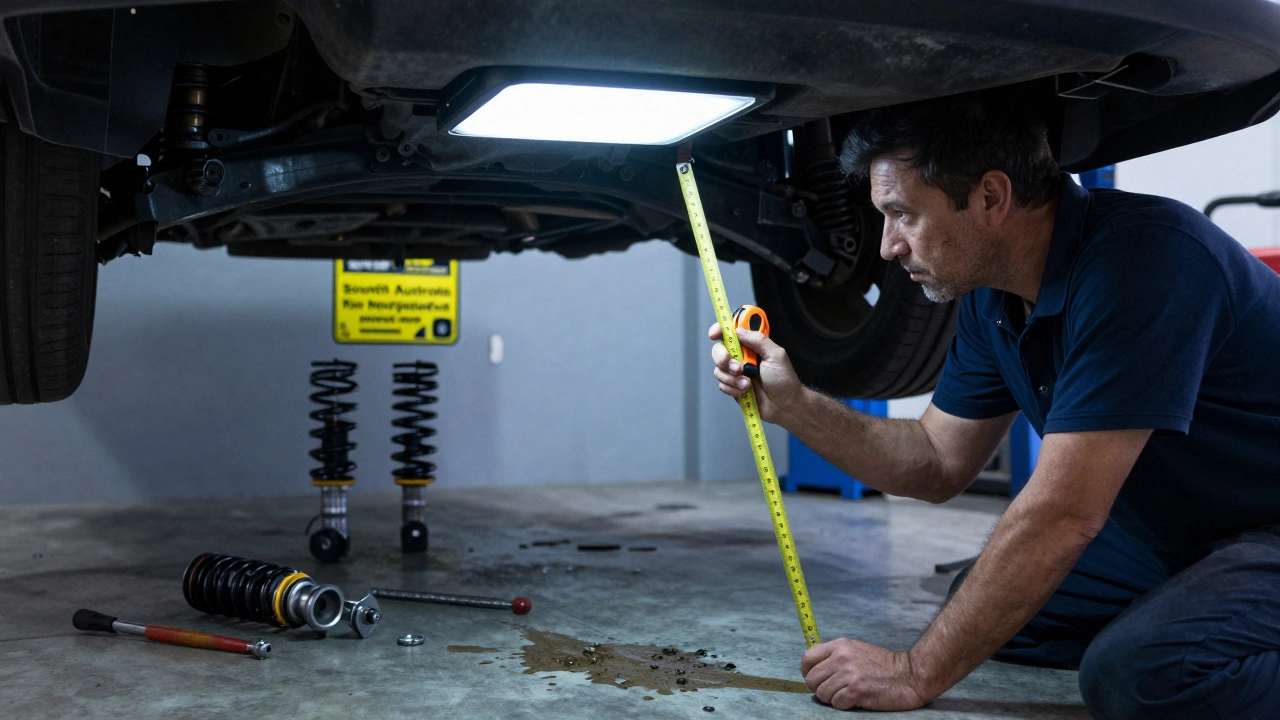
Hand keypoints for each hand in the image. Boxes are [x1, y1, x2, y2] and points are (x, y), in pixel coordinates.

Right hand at [708, 321, 802, 422]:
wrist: (784, 406)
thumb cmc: (784, 380)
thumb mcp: (776, 355)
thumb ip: (758, 340)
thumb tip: (739, 330)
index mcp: (752, 345)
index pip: (731, 332)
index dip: (720, 330)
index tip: (715, 335)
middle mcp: (741, 357)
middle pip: (718, 350)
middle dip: (723, 358)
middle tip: (738, 368)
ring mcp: (736, 372)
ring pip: (718, 369)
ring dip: (731, 378)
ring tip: (747, 384)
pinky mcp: (733, 387)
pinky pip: (722, 384)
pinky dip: (732, 388)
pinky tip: (745, 391)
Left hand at [801, 638, 929, 710]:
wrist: (909, 675)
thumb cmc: (884, 665)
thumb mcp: (856, 650)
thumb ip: (836, 655)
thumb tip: (815, 667)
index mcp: (840, 646)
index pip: (807, 657)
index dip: (807, 671)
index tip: (815, 679)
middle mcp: (841, 658)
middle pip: (811, 679)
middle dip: (819, 688)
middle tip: (833, 691)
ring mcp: (849, 674)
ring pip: (822, 693)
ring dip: (832, 698)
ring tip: (847, 694)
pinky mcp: (857, 691)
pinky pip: (836, 703)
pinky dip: (843, 705)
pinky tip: (855, 700)